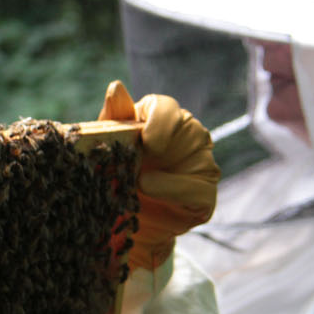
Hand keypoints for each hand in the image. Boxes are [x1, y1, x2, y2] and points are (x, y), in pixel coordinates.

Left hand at [99, 80, 219, 269]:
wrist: (120, 225)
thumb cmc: (116, 178)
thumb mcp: (108, 148)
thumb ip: (114, 118)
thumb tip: (116, 87)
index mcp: (161, 122)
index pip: (165, 107)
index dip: (157, 118)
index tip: (142, 137)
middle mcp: (186, 138)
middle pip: (187, 126)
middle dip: (164, 140)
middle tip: (142, 155)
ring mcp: (200, 166)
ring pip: (198, 157)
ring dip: (166, 172)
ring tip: (139, 182)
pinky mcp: (205, 197)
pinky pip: (200, 191)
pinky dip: (175, 190)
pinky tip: (151, 191)